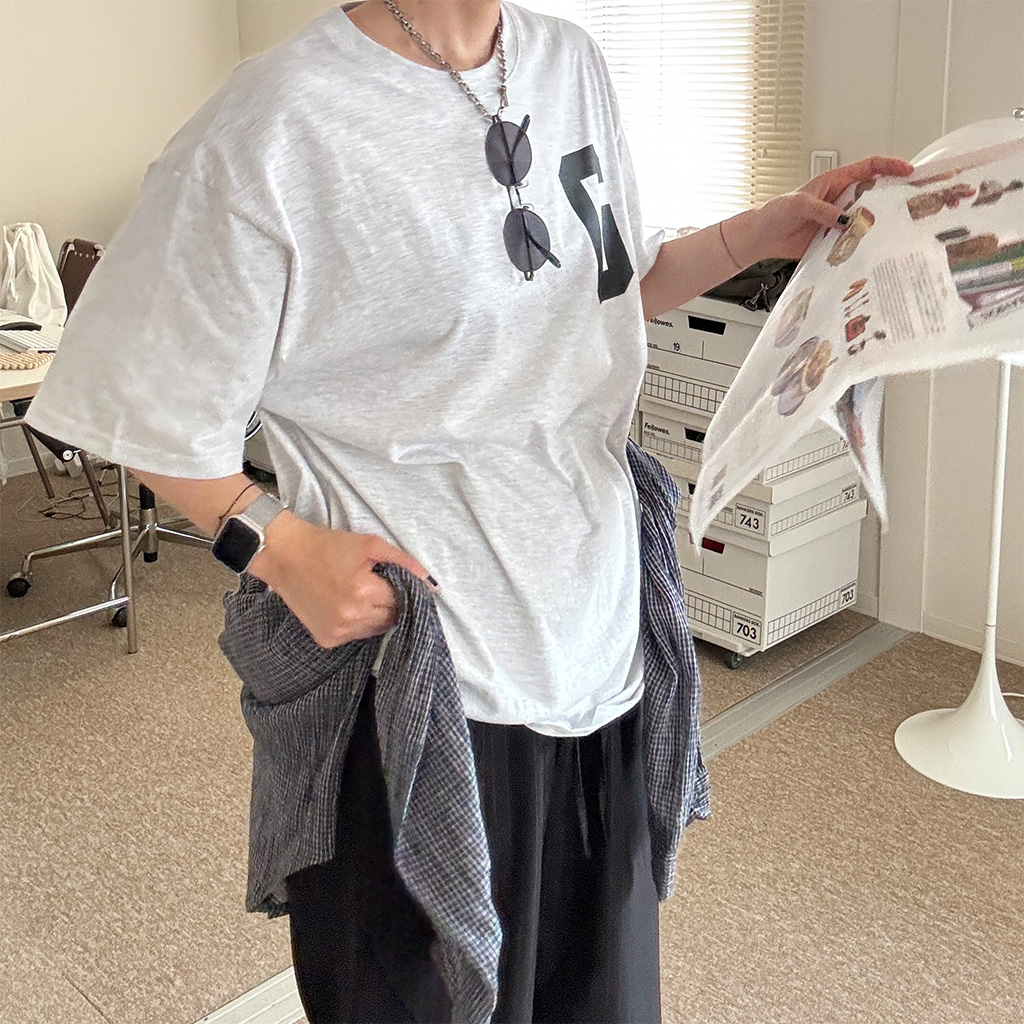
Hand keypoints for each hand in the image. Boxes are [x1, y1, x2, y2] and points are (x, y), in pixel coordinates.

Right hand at [248, 511, 435, 648]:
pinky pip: (356, 635)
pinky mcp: (327, 639)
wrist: (286, 556)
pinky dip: (358, 623)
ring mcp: (338, 631)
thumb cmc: (328, 546)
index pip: (403, 600)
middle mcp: (352, 617)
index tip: (396, 581)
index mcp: (364, 592)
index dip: (403, 590)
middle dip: (391, 602)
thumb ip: (404, 563)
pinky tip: (347, 604)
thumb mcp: (370, 544)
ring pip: (376, 629)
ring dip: (376, 614)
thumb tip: (432, 584)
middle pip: (391, 617)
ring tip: (361, 593)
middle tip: (376, 585)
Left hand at [741, 156, 914, 262]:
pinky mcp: (835, 239)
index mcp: (836, 181)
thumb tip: (847, 220)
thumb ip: (824, 211)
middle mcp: (842, 199)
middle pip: (875, 193)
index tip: (908, 171)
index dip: (890, 166)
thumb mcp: (799, 205)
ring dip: (880, 225)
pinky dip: (864, 244)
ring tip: (898, 231)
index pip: (870, 167)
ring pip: (867, 219)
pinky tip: (873, 251)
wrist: (763, 237)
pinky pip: (854, 240)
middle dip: (894, 196)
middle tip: (913, 203)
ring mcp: (840, 219)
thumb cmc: (776, 212)